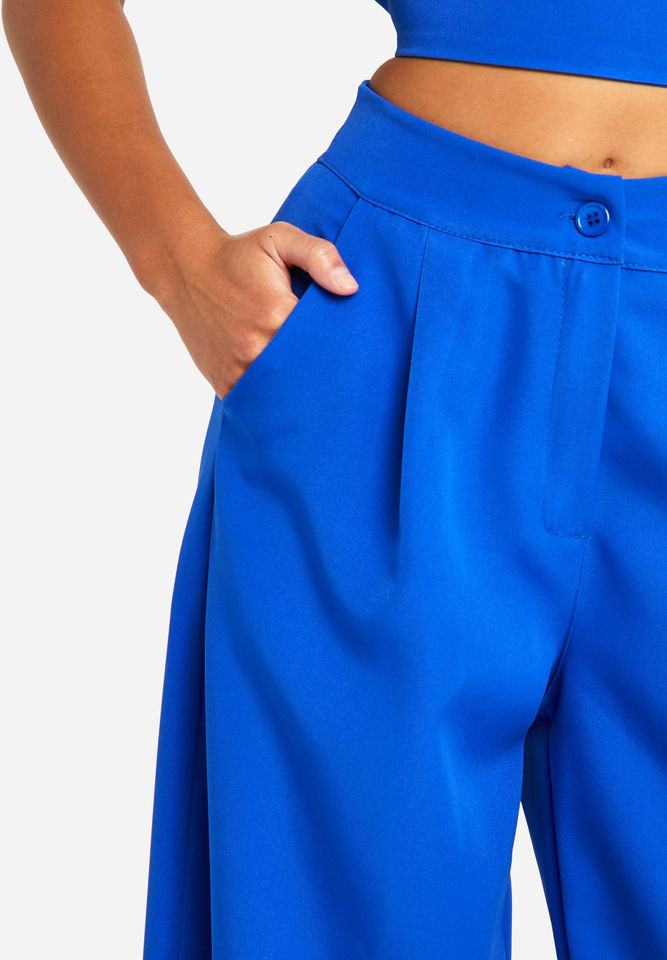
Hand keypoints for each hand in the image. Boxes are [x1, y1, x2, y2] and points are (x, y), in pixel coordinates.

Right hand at [143, 215, 358, 398]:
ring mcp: (237, 368)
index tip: (344, 343)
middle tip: (333, 368)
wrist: (185, 270)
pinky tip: (281, 387)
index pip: (324, 342)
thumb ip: (320, 255)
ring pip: (282, 391)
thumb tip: (350, 288)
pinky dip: (270, 397)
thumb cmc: (238, 255)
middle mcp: (256, 346)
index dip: (337, 345)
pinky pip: (257, 401)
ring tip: (309, 379)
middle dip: (319, 370)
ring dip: (295, 387)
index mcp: (277, 313)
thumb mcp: (279, 239)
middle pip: (305, 372)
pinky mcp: (224, 382)